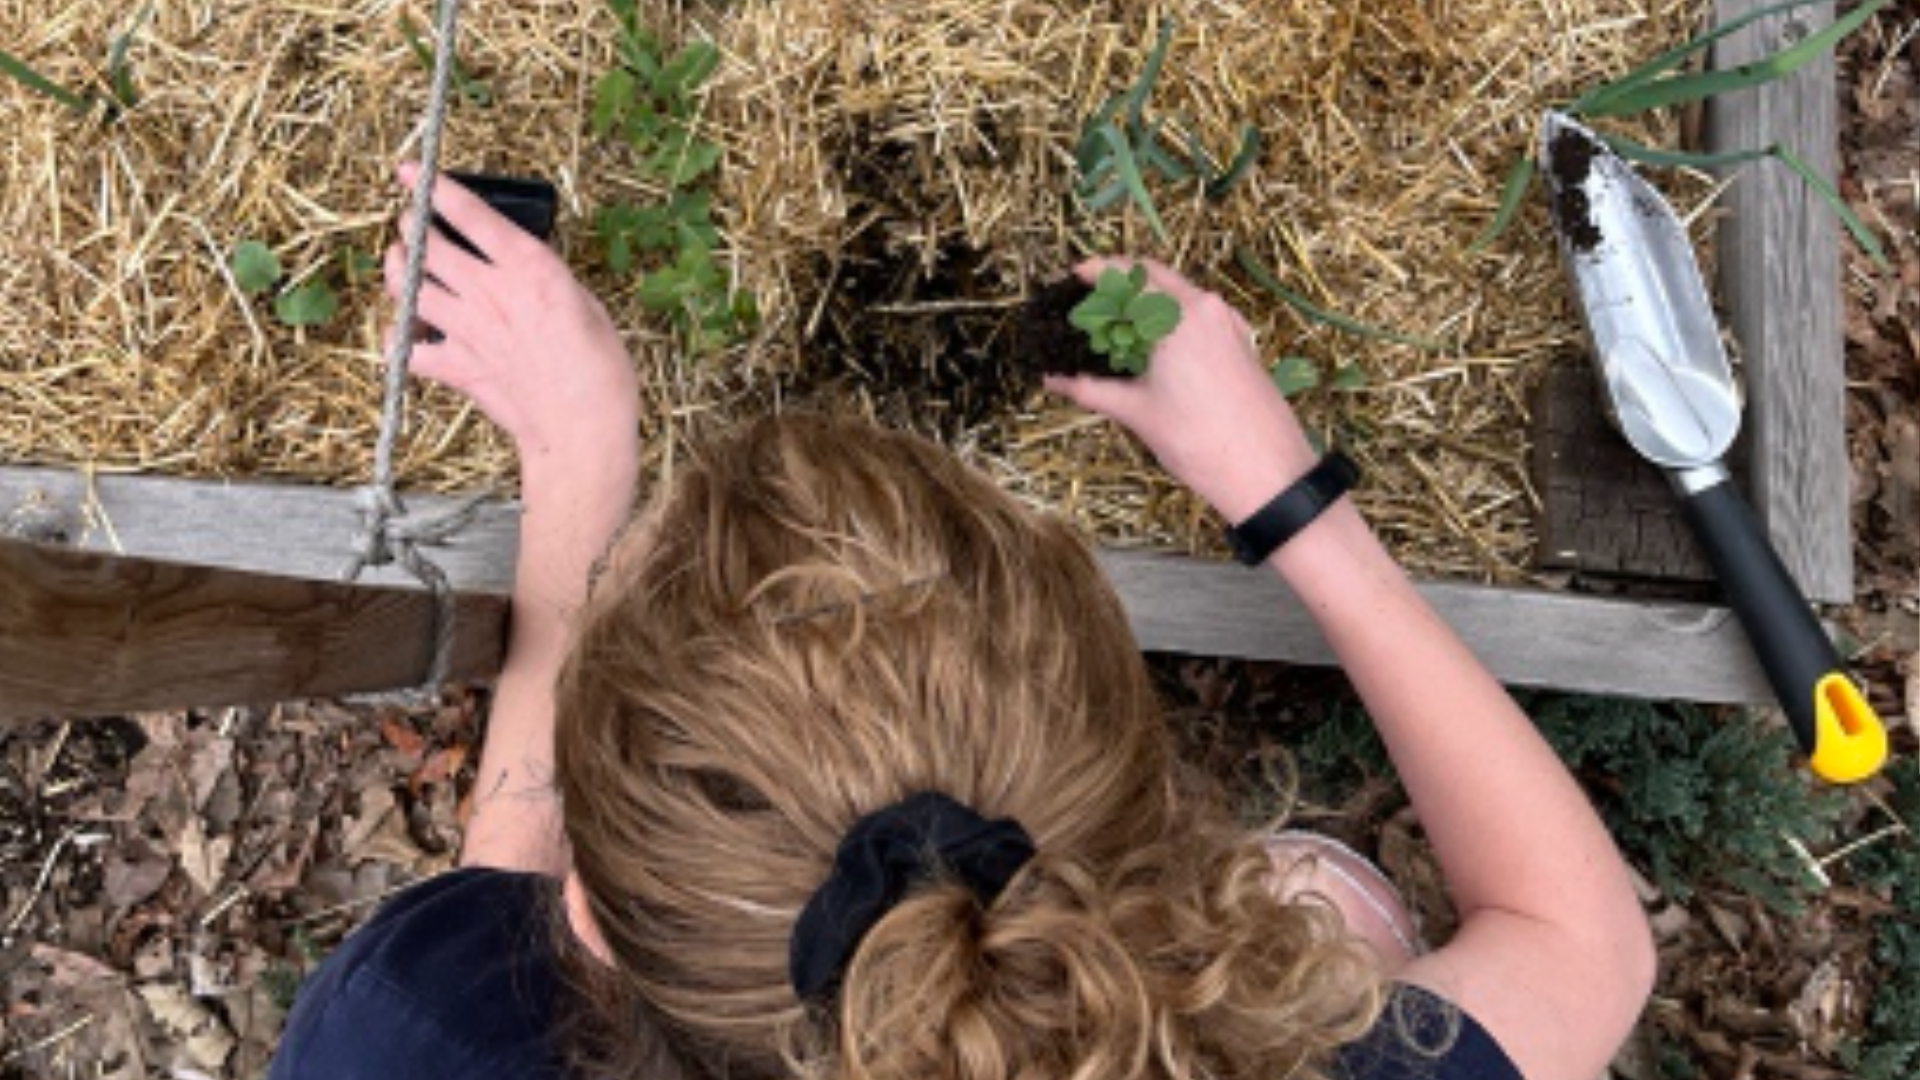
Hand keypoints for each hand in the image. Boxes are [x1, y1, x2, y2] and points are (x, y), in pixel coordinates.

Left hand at [382, 163, 637, 471]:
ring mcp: (467, 330)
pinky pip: (406, 348)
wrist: (583, 428)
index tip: (413, 172)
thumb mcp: (585, 304)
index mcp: (528, 269)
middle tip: (411, 222)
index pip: (469, 214)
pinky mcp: (456, 366)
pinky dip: (400, 339)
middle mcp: (490, 293)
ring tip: (402, 264)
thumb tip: (522, 269)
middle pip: (426, 245)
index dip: (434, 187)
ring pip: (407, 286)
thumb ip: (544, 280)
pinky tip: (408, 333)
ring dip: (398, 271)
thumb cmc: (600, 371)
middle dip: (411, 226)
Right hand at [1042, 258, 1317, 523]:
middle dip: (1122, 281)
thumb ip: (1090, 389)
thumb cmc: (1200, 441)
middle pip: (1156, 277)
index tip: (1075, 273)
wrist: (1266, 471)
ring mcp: (1229, 323)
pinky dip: (1172, 316)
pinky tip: (1155, 343)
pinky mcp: (1241, 342)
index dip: (1099, 270)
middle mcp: (1206, 308)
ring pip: (1180, 294)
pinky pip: (1199, 313)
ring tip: (1118, 324)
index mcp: (1178, 317)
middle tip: (1092, 297)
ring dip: (1148, 299)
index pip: (1129, 276)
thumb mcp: (1137, 412)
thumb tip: (1053, 380)